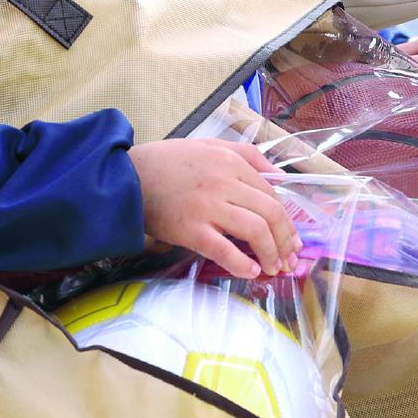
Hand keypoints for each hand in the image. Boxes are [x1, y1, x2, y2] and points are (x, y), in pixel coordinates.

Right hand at [130, 139, 300, 278]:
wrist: (125, 178)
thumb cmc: (166, 162)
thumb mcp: (208, 145)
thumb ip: (245, 155)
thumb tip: (278, 175)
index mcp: (230, 161)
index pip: (271, 193)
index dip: (286, 219)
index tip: (291, 238)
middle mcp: (223, 181)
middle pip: (270, 212)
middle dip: (285, 239)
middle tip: (289, 258)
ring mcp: (207, 206)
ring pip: (255, 230)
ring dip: (270, 253)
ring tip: (273, 267)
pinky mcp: (190, 229)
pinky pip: (224, 249)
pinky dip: (241, 264)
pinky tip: (249, 272)